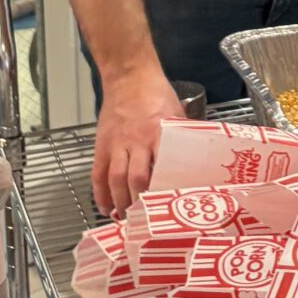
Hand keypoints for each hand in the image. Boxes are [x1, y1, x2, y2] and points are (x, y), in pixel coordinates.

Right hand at [91, 65, 183, 215]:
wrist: (129, 76)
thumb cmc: (156, 94)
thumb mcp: (177, 114)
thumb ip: (183, 138)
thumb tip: (198, 160)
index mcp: (160, 134)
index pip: (162, 168)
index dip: (163, 190)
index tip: (168, 208)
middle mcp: (137, 141)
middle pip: (137, 178)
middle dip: (140, 203)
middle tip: (145, 221)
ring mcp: (117, 143)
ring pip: (116, 179)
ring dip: (120, 201)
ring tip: (126, 218)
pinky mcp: (102, 144)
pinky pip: (98, 173)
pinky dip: (100, 193)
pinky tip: (105, 207)